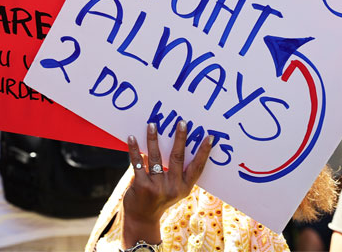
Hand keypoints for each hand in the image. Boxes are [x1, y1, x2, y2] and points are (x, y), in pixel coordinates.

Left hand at [121, 121, 212, 247]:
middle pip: (177, 158)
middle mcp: (173, 188)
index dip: (204, 152)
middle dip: (180, 138)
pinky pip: (138, 163)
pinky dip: (134, 150)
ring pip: (156, 157)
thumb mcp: (174, 189)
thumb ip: (176, 171)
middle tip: (181, 122)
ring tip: (152, 125)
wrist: (141, 218)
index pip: (197, 167)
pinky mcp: (142, 186)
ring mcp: (157, 188)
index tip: (209, 137)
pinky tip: (132, 138)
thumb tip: (176, 142)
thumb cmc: (159, 197)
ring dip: (153, 139)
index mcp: (184, 187)